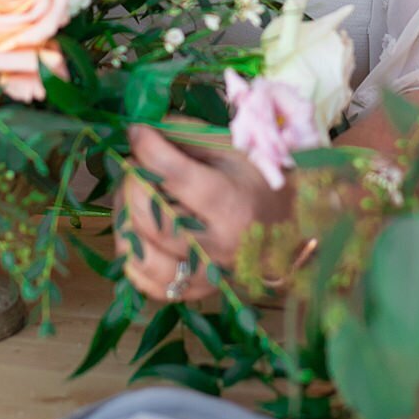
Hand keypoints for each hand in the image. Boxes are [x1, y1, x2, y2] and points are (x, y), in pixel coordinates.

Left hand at [114, 124, 291, 303]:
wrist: (291, 225)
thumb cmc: (258, 179)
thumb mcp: (230, 147)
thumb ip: (185, 134)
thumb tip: (143, 128)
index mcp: (232, 204)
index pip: (176, 176)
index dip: (148, 149)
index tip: (137, 131)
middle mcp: (219, 245)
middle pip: (153, 218)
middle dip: (133, 184)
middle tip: (135, 166)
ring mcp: (207, 274)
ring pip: (143, 256)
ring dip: (126, 222)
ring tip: (131, 200)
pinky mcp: (198, 291)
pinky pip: (149, 283)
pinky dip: (133, 257)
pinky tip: (138, 231)